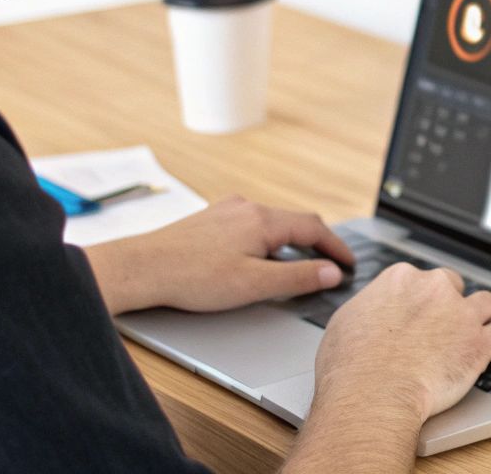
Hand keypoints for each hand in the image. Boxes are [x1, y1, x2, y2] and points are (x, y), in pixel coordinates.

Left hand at [82, 196, 353, 313]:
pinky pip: (250, 225)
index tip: (349, 264)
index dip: (336, 247)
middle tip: (330, 265)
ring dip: (290, 242)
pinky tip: (256, 260)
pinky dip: (267, 241)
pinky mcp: (209, 220)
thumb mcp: (253, 284)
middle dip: (316, 243)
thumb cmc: (192, 278)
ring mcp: (226, 211)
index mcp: (262, 219)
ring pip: (271, 223)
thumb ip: (297, 278)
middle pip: (294, 221)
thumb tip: (331, 273)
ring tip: (297, 267)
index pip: (314, 227)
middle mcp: (246, 207)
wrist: (141, 269)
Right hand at [283, 264, 490, 472]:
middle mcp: (434, 288)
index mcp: (401, 279)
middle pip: (453, 286)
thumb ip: (369, 307)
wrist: (373, 394)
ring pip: (485, 302)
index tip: (422, 313)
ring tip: (476, 329)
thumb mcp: (346, 322)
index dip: (422, 299)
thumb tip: (372, 310)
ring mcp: (461, 313)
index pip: (422, 279)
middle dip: (450, 304)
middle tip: (444, 326)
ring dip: (481, 315)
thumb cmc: (351, 366)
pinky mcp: (480, 342)